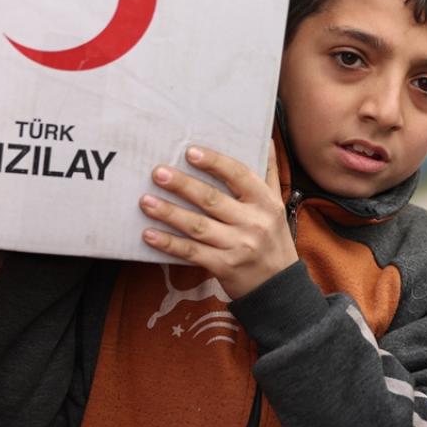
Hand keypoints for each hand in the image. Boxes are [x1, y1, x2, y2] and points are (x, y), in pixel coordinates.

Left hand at [139, 145, 297, 298]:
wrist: (281, 288)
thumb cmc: (273, 240)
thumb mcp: (276, 205)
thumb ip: (268, 172)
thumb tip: (266, 139)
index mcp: (265, 202)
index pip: (238, 175)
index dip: (214, 162)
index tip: (189, 151)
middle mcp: (253, 222)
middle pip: (212, 199)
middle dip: (182, 185)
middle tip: (158, 172)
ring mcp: (238, 246)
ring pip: (198, 226)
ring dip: (169, 213)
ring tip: (145, 201)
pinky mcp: (224, 267)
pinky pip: (191, 253)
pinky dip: (169, 244)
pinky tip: (149, 234)